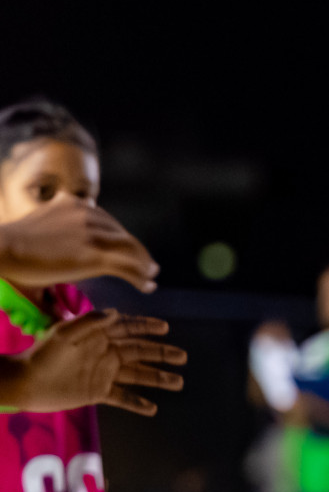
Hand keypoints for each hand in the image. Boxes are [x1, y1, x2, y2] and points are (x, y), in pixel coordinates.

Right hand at [0, 197, 158, 290]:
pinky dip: (140, 277)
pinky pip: (126, 266)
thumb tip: (67, 225)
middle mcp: (88, 214)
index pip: (108, 222)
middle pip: (122, 234)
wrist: (2, 248)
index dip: (121, 238)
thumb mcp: (42, 223)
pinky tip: (147, 286)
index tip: (129, 250)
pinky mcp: (94, 254)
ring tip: (151, 276)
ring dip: (143, 264)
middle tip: (148, 266)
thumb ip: (60, 223)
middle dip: (137, 251)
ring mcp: (92, 234)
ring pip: (129, 249)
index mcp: (75, 204)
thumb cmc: (13, 242)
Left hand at [16, 311, 185, 414]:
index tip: (165, 328)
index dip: (147, 327)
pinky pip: (122, 398)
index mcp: (99, 337)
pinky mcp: (98, 392)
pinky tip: (151, 408)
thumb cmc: (42, 354)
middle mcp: (106, 354)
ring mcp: (104, 373)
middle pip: (140, 352)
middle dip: (162, 354)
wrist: (25, 382)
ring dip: (157, 378)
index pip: (128, 329)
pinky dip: (136, 403)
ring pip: (137, 375)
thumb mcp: (63, 332)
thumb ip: (90, 322)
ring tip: (178, 383)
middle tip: (182, 357)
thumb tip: (117, 314)